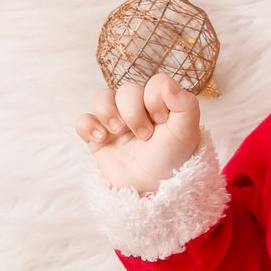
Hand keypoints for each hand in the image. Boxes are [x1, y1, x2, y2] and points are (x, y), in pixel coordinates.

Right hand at [76, 72, 202, 195]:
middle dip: (133, 111)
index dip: (155, 97)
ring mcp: (116, 122)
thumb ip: (185, 105)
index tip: (162, 120)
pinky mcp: (99, 138)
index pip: (154, 82)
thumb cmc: (173, 160)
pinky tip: (101, 139)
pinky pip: (83, 120)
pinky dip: (88, 126)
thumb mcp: (186, 133)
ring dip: (108, 112)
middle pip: (127, 90)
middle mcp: (138, 109)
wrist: (153, 189)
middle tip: (144, 135)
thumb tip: (168, 83)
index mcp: (161, 104)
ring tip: (117, 131)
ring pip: (102, 98)